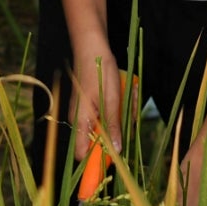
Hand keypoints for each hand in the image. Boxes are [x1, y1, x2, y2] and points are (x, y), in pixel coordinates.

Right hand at [66, 35, 124, 174]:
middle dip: (116, 133)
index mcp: (81, 120)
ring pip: (104, 127)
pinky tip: (122, 95)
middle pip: (97, 141)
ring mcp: (84, 111)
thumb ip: (113, 126)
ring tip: (126, 98)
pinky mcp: (90, 104)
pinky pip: (105, 115)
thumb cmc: (99, 70)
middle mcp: (79, 119)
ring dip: (119, 118)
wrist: (90, 45)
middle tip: (127, 114)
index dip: (97, 160)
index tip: (115, 159)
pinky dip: (116, 109)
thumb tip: (117, 151)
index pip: (82, 154)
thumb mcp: (111, 99)